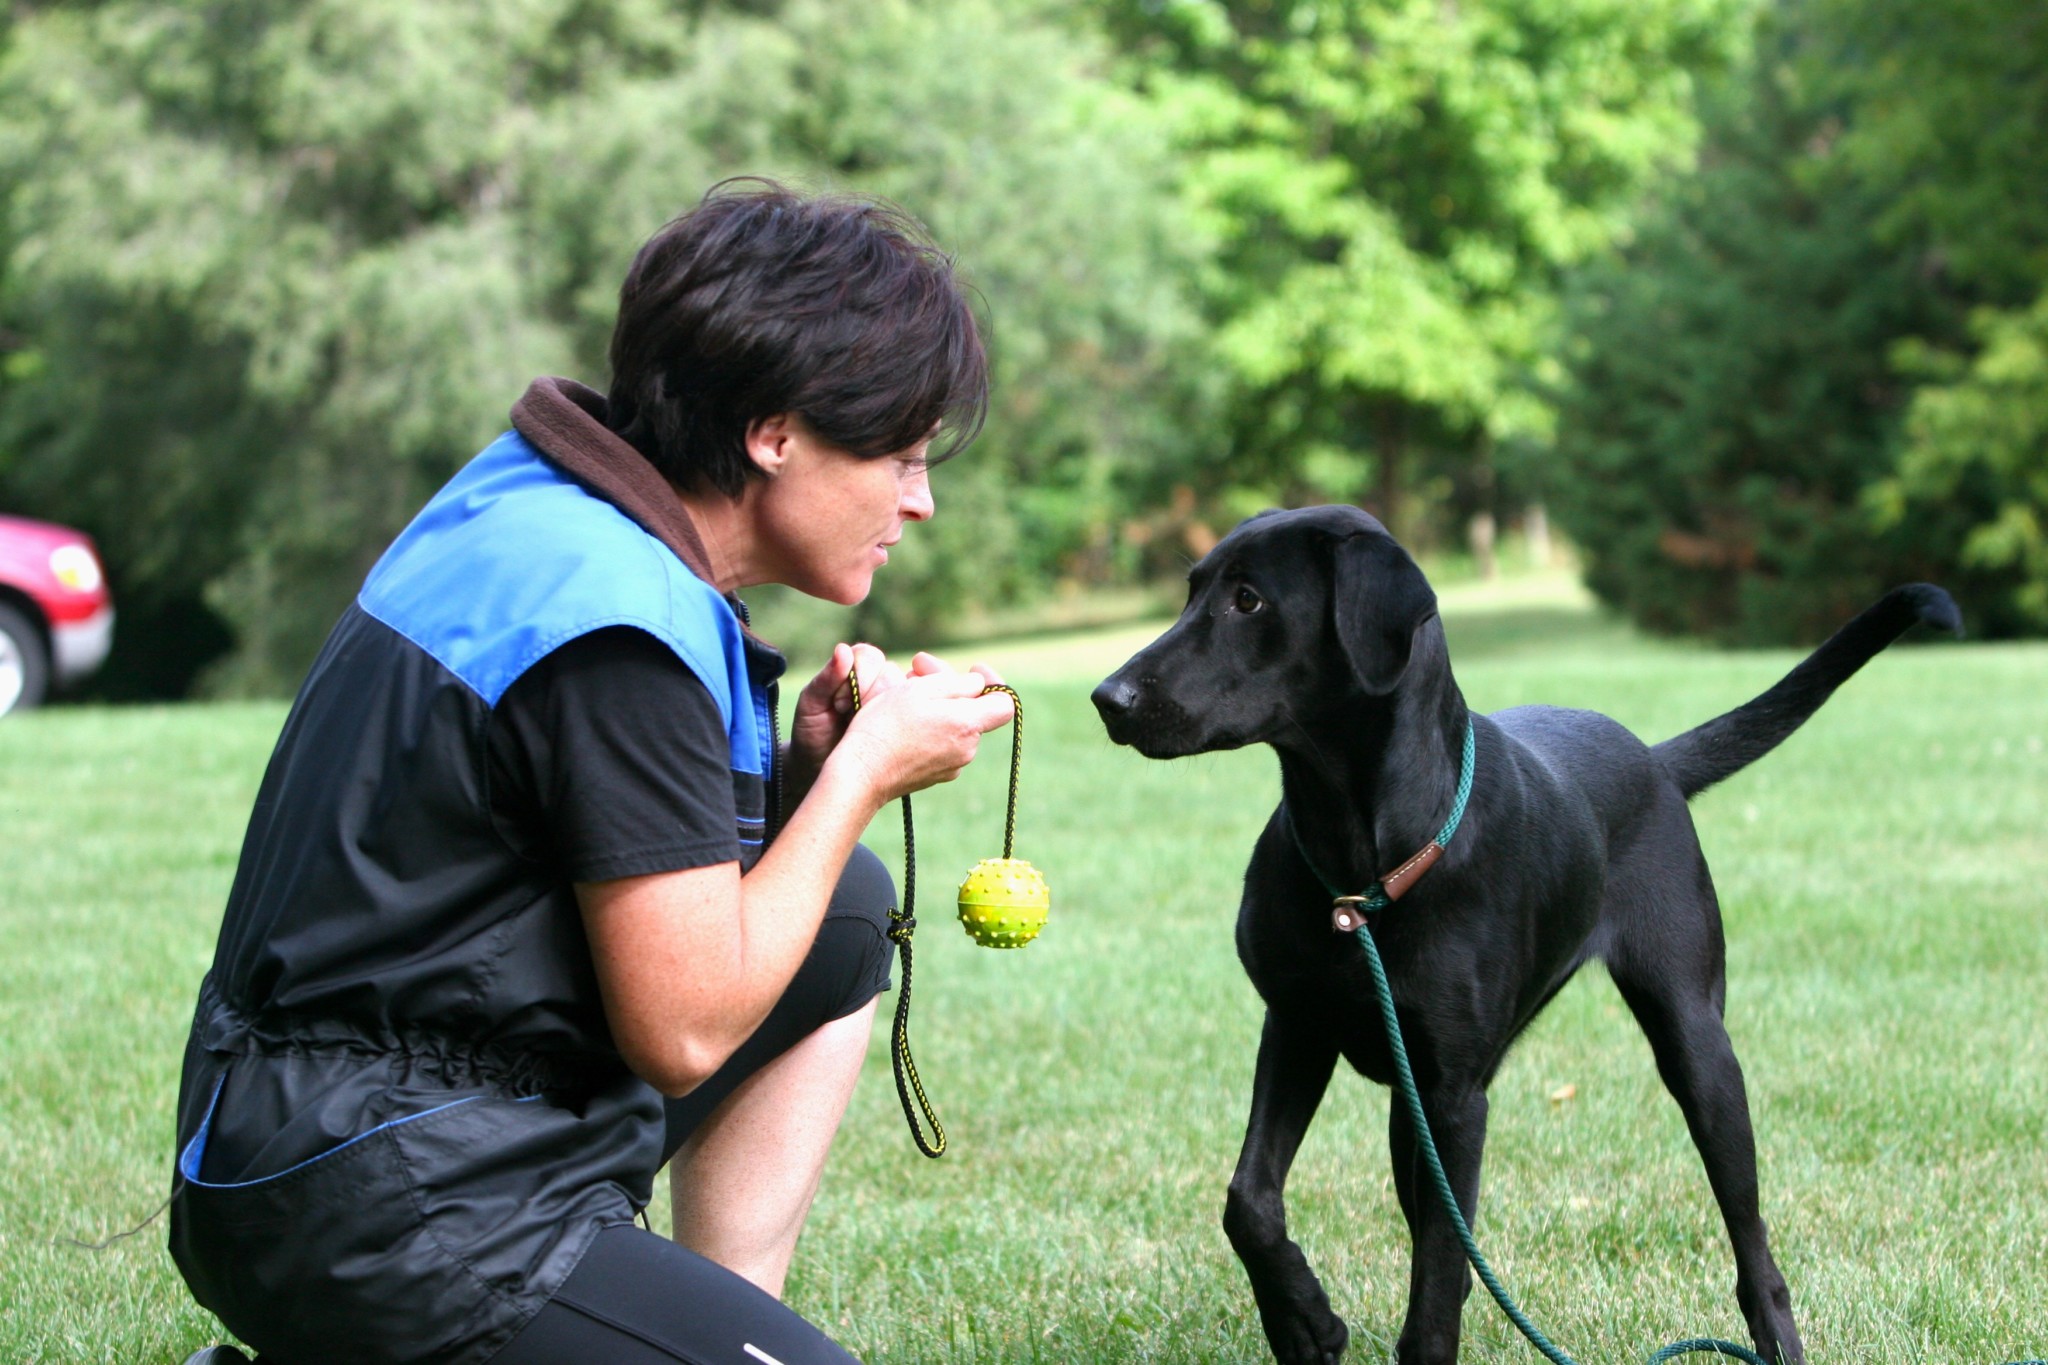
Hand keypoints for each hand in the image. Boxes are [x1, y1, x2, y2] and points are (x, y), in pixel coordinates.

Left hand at [789, 642, 901, 777]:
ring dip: (884, 717)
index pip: (869, 657)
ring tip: (864, 735)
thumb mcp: (812, 706)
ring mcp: (898, 703)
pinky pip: (919, 717)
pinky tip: (885, 742)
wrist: (824, 771)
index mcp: (855, 669)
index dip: (857, 679)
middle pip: (890, 676)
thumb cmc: (813, 734)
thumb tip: (843, 650)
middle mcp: (880, 681)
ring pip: (907, 696)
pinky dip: (904, 727)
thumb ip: (826, 678)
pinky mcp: (911, 726)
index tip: (839, 705)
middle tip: (850, 723)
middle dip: (869, 701)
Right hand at [829, 664, 1014, 806]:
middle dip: (950, 685)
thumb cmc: (886, 726)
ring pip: (954, 725)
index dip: (993, 681)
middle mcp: (967, 749)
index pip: (1005, 704)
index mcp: (968, 725)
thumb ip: (957, 683)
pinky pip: (941, 743)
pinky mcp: (935, 775)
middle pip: (972, 710)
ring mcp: (952, 765)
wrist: (861, 772)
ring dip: (936, 704)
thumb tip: (977, 684)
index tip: (972, 668)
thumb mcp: (920, 690)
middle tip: (916, 666)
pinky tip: (903, 719)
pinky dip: (929, 727)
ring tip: (904, 691)